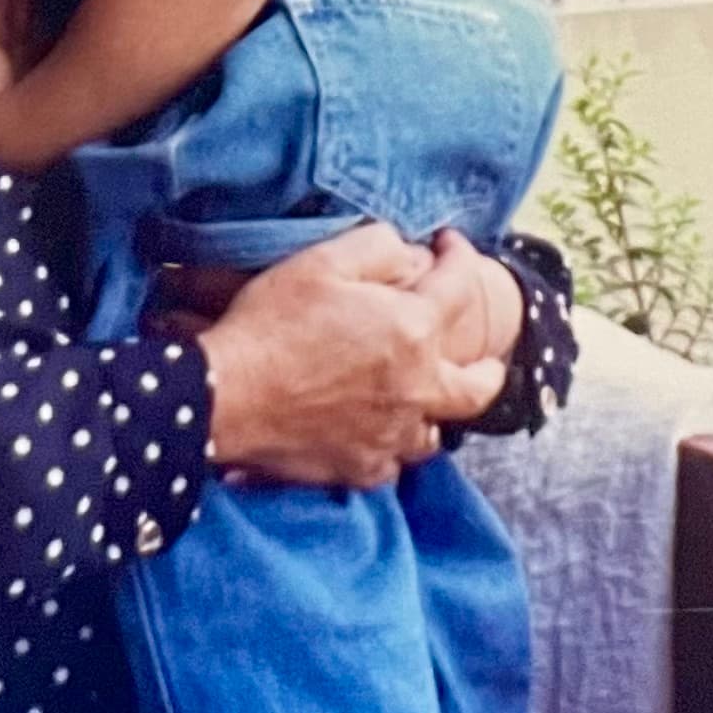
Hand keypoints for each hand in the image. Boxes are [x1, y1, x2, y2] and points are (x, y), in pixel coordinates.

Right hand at [193, 224, 506, 488]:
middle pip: (480, 386)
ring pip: (439, 431)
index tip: (448, 244)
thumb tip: (412, 255)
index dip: (459, 257)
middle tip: (479, 351)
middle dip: (488, 364)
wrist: (224, 396)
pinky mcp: (361, 468)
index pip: (460, 286)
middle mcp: (417, 388)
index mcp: (414, 331)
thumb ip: (379, 247)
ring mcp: (392, 436)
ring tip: (422, 395)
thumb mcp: (323, 261)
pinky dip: (393, 446)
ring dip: (438, 410)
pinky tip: (378, 432)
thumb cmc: (271, 323)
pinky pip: (395, 463)